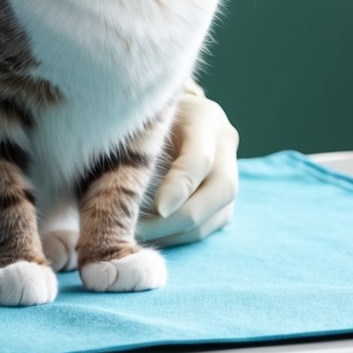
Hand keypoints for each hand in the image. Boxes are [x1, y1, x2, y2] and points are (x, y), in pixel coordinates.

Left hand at [137, 82, 238, 246]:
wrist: (168, 116)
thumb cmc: (145, 120)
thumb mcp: (142, 125)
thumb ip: (141, 149)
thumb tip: (121, 192)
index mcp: (205, 119)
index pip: (200, 159)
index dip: (180, 187)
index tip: (155, 208)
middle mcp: (225, 145)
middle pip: (221, 190)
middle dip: (178, 219)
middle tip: (138, 230)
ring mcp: (231, 172)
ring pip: (216, 215)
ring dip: (177, 233)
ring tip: (138, 235)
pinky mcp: (225, 198)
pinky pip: (209, 226)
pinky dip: (179, 236)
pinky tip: (151, 234)